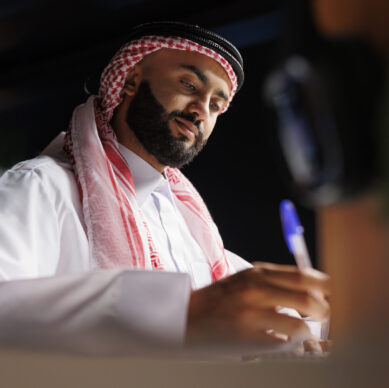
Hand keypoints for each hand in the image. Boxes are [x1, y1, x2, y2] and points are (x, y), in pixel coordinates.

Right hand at [186, 262, 329, 355]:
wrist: (187, 314)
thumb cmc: (220, 298)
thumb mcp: (245, 279)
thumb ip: (274, 280)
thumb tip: (311, 287)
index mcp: (257, 273)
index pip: (303, 276)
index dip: (324, 286)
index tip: (332, 294)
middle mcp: (256, 290)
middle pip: (308, 299)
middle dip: (323, 310)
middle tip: (324, 314)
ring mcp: (251, 314)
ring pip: (300, 325)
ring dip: (307, 330)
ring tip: (303, 330)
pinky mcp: (246, 337)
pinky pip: (283, 344)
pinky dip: (290, 344)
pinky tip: (283, 340)